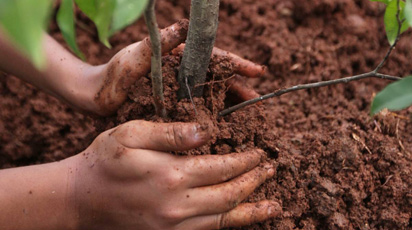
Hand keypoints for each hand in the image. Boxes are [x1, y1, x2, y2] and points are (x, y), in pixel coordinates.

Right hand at [69, 120, 280, 228]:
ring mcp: (173, 226)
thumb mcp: (131, 134)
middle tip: (272, 170)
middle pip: (229, 195)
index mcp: (171, 175)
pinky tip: (241, 220)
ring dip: (251, 211)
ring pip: (223, 221)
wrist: (80, 199)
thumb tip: (207, 131)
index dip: (245, 160)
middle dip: (254, 182)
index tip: (259, 152)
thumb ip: (170, 132)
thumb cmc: (104, 160)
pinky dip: (229, 226)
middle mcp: (177, 206)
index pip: (222, 167)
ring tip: (274, 206)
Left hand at [89, 19, 265, 115]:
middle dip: (237, 86)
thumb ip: (160, 43)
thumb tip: (186, 25)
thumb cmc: (111, 75)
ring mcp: (177, 89)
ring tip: (246, 112)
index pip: (212, 57)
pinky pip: (196, 109)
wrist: (94, 99)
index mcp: (176, 56)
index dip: (236, 64)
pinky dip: (211, 114)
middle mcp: (180, 71)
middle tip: (256, 98)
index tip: (256, 72)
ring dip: (228, 101)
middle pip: (215, 77)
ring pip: (209, 93)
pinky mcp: (171, 106)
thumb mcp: (134, 57)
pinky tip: (222, 124)